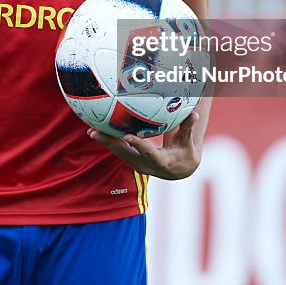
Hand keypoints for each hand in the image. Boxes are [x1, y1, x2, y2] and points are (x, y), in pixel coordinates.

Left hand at [87, 110, 202, 179]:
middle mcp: (145, 165)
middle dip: (111, 143)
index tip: (127, 136)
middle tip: (96, 132)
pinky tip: (96, 131)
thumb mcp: (187, 142)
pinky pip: (118, 150)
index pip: (148, 152)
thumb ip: (188, 129)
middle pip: (126, 153)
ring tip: (91, 130)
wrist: (179, 170)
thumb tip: (194, 114)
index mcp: (161, 161)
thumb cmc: (185, 152)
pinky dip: (108, 141)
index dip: (138, 145)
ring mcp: (137, 163)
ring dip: (105, 142)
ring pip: (119, 152)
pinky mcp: (131, 160)